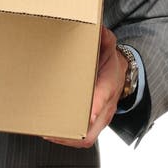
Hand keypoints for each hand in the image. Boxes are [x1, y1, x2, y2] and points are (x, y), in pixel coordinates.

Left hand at [43, 26, 127, 147]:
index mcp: (109, 85)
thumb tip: (98, 29)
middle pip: (92, 127)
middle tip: (51, 127)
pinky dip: (67, 138)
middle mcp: (107, 106)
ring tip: (45, 131)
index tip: (85, 113)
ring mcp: (101, 118)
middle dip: (71, 131)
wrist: (122, 75)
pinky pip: (84, 138)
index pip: (104, 97)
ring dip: (66, 138)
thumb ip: (103, 38)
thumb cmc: (111, 62)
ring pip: (87, 137)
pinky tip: (51, 132)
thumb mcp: (109, 46)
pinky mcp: (95, 123)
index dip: (95, 106)